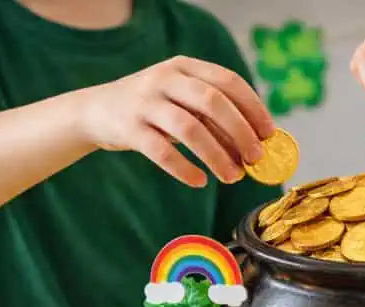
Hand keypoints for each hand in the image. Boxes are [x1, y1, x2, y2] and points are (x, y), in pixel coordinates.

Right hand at [79, 56, 275, 186]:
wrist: (95, 110)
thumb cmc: (152, 109)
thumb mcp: (181, 100)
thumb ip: (212, 116)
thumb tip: (253, 146)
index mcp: (185, 66)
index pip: (228, 81)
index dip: (253, 107)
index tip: (269, 133)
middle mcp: (165, 78)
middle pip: (212, 102)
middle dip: (240, 132)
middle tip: (256, 158)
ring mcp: (145, 102)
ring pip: (189, 128)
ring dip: (217, 155)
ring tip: (233, 177)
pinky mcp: (128, 128)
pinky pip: (162, 152)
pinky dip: (184, 169)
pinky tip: (200, 181)